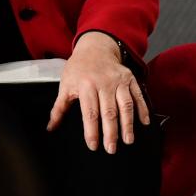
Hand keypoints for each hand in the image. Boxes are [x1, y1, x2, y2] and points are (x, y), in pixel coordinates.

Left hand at [47, 32, 150, 152]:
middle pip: (109, 112)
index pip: (90, 113)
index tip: (93, 146)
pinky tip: (144, 122)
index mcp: (86, 85)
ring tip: (128, 140)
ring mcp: (119, 80)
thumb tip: (51, 127)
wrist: (95, 47)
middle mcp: (104, 83)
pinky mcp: (130, 78)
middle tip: (111, 149)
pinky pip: (138, 95)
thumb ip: (59, 108)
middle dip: (111, 133)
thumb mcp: (65, 84)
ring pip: (125, 105)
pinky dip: (143, 109)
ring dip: (128, 124)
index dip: (92, 131)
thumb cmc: (78, 68)